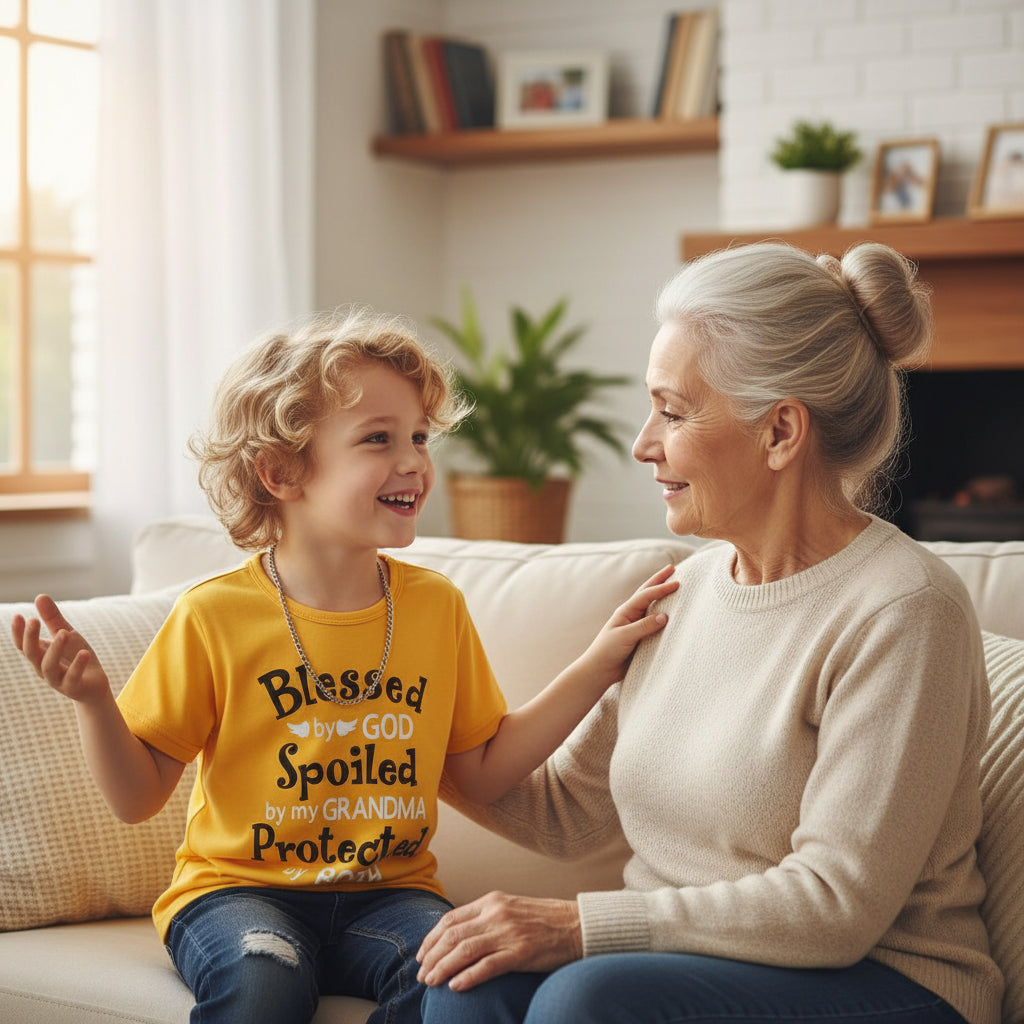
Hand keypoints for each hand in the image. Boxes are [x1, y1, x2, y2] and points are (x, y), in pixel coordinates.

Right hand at [11, 595, 110, 703]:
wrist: (94, 685)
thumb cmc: (76, 657)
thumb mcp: (67, 634)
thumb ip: (53, 618)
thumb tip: (39, 595)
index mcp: (40, 655)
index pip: (23, 644)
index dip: (18, 632)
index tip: (18, 616)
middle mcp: (43, 668)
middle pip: (31, 654)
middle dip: (31, 638)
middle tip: (34, 620)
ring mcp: (57, 680)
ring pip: (49, 666)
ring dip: (55, 649)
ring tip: (64, 633)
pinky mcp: (73, 687)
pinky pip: (72, 678)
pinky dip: (77, 665)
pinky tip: (84, 653)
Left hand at [416, 891, 581, 990]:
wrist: (577, 925)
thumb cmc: (543, 920)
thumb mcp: (510, 908)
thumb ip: (486, 917)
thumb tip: (458, 935)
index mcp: (492, 901)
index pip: (451, 919)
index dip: (431, 938)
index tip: (422, 954)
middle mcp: (496, 914)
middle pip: (452, 936)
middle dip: (432, 956)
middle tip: (422, 974)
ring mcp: (508, 933)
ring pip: (464, 951)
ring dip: (443, 968)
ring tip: (431, 982)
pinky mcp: (521, 953)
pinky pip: (487, 967)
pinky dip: (468, 977)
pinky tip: (455, 987)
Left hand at [583, 564, 677, 687]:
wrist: (600, 670)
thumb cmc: (607, 651)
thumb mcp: (625, 636)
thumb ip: (644, 626)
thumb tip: (665, 616)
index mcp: (626, 611)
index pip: (646, 595)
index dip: (661, 588)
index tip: (677, 583)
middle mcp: (631, 615)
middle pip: (647, 593)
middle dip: (659, 580)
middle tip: (672, 568)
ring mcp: (636, 625)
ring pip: (652, 606)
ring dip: (662, 595)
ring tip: (673, 584)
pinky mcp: (641, 637)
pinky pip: (655, 624)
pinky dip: (663, 615)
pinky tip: (672, 613)